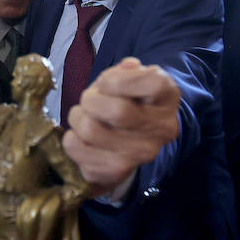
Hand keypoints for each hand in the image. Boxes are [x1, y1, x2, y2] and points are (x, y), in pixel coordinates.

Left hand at [63, 57, 179, 190]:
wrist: (133, 142)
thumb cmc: (130, 101)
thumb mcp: (133, 78)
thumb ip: (126, 71)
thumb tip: (126, 67)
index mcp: (168, 98)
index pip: (152, 83)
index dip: (118, 79)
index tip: (106, 82)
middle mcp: (161, 129)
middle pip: (117, 111)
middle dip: (91, 99)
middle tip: (88, 100)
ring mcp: (140, 155)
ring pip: (90, 130)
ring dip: (77, 118)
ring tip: (83, 117)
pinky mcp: (116, 172)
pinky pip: (76, 148)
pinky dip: (71, 138)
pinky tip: (82, 137)